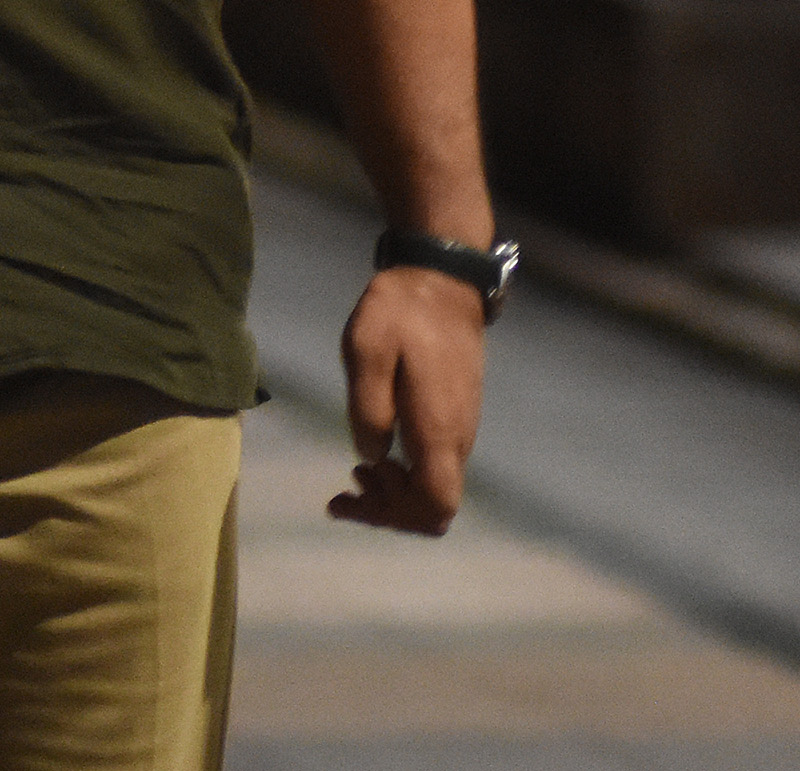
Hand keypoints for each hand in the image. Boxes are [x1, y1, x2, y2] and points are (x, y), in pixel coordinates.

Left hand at [332, 264, 486, 534]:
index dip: (397, 516)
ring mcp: (458, 430)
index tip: (356, 490)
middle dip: (387, 511)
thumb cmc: (400, 312)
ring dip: (392, 494)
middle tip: (341, 494)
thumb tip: (370, 456)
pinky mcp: (452, 419)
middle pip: (433, 506)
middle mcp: (456, 439)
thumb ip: (368, 407)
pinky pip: (433, 466)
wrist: (440, 283)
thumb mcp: (367, 349)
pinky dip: (402, 474)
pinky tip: (372, 457)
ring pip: (432, 488)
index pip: (436, 505)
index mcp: (437, 430)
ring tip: (352, 475)